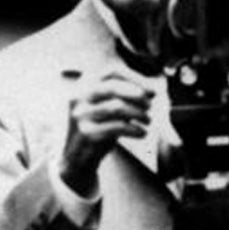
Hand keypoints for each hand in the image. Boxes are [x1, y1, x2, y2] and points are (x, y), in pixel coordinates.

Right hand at [60, 69, 152, 194]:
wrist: (76, 157)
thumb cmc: (97, 128)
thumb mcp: (107, 107)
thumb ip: (125, 97)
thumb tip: (152, 90)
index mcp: (83, 85)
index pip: (111, 72)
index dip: (134, 78)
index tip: (151, 89)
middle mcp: (78, 97)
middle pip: (113, 87)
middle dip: (136, 94)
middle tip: (150, 105)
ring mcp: (80, 115)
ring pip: (116, 107)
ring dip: (139, 113)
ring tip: (148, 120)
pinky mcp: (86, 133)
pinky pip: (117, 127)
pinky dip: (134, 129)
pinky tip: (142, 133)